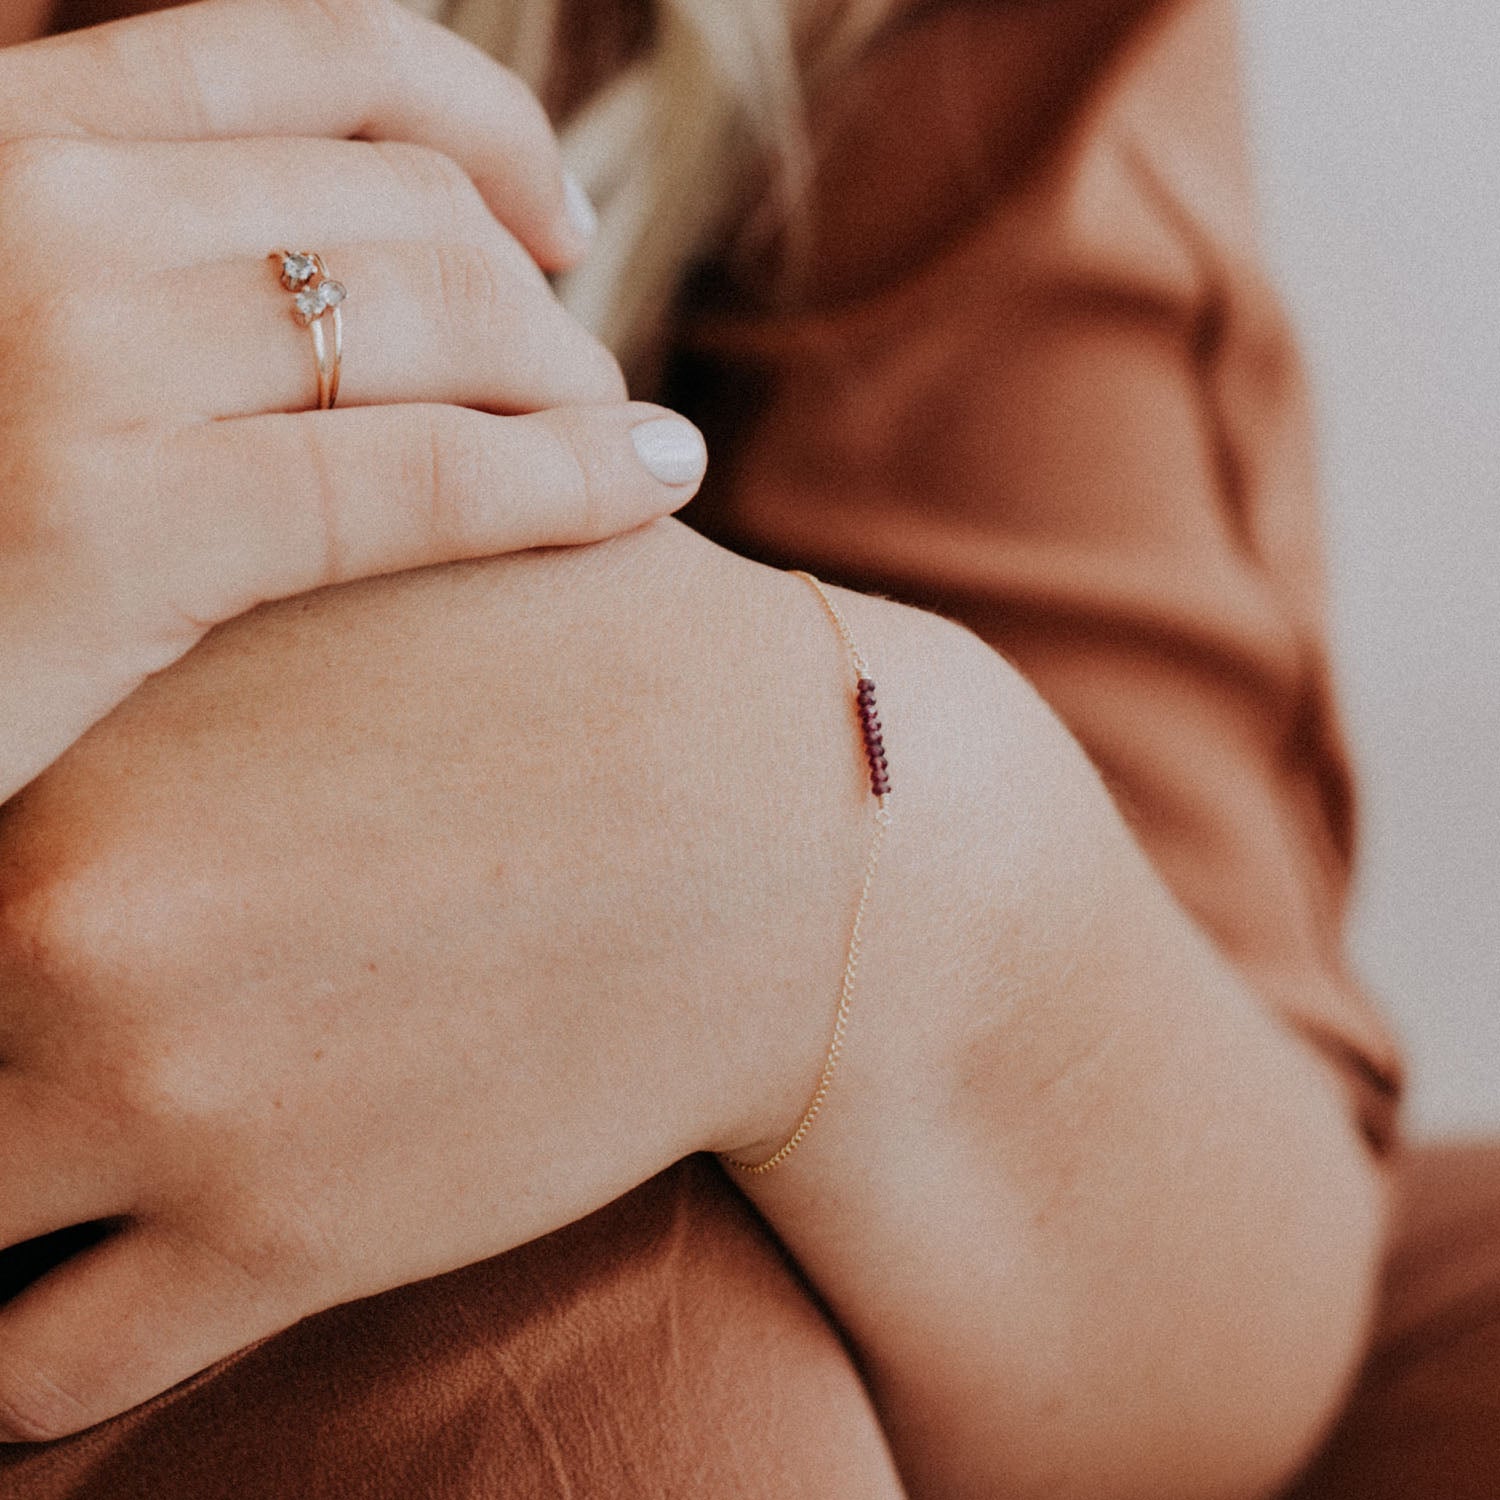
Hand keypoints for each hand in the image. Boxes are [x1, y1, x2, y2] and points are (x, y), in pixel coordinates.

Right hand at [0, 0, 705, 803]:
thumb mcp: (6, 318)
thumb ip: (128, 248)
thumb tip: (318, 253)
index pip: (303, 49)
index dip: (476, 120)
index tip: (558, 223)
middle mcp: (29, 199)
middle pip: (402, 204)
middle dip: (541, 296)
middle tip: (593, 385)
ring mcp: (66, 348)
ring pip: (435, 318)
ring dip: (573, 379)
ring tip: (628, 446)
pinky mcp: (112, 518)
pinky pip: (414, 475)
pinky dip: (567, 477)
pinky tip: (654, 484)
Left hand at [0, 520, 972, 1439]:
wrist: (789, 839)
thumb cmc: (602, 682)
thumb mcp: (379, 587)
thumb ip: (210, 607)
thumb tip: (127, 651)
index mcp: (82, 731)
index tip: (29, 951)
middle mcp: (71, 914)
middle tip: (44, 1057)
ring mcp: (159, 1094)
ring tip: (57, 1189)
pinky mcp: (274, 1244)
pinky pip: (35, 1376)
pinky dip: (37, 1360)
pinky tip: (113, 1288)